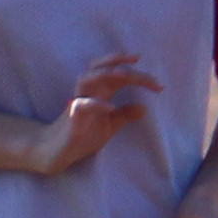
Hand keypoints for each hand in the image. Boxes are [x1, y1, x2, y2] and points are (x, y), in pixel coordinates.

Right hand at [25, 53, 160, 174]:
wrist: (58, 153)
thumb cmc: (82, 137)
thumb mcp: (111, 126)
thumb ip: (125, 115)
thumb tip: (145, 107)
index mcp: (100, 93)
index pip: (118, 75)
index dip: (138, 75)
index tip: (159, 86)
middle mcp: (89, 93)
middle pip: (103, 68)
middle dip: (123, 64)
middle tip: (143, 70)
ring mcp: (78, 102)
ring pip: (88, 77)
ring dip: (106, 73)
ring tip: (125, 74)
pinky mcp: (71, 117)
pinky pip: (82, 104)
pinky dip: (96, 104)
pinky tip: (110, 108)